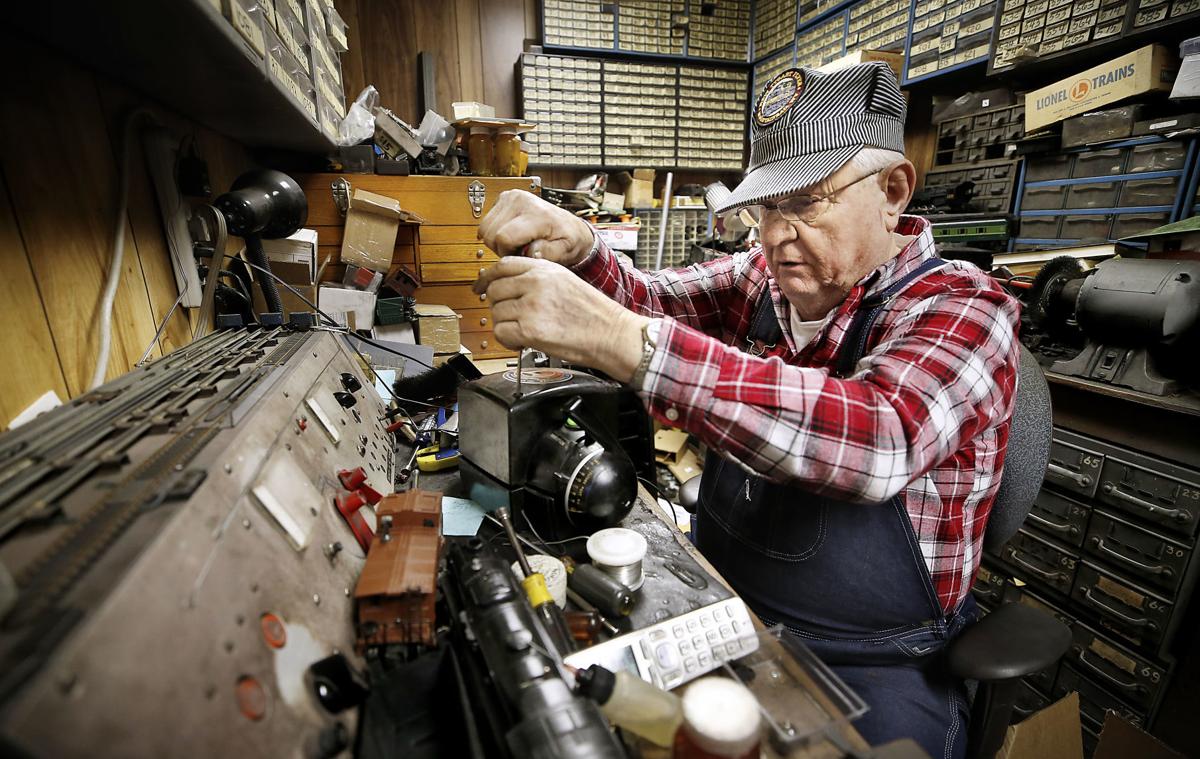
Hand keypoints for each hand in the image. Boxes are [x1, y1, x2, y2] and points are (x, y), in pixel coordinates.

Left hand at [473, 257, 647, 380]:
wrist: (612, 334)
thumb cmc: (594, 313)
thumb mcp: (564, 281)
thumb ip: (536, 278)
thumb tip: (505, 285)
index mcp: (544, 269)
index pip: (502, 266)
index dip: (488, 278)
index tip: (482, 286)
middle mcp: (536, 284)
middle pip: (494, 290)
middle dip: (499, 306)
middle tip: (514, 316)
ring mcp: (532, 307)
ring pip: (496, 313)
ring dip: (506, 325)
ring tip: (527, 330)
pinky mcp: (530, 330)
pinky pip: (502, 333)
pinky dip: (509, 341)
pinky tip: (525, 341)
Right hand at [477, 190, 594, 266]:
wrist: (569, 225)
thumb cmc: (567, 238)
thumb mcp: (565, 250)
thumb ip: (549, 253)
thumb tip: (532, 251)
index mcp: (536, 214)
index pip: (503, 237)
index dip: (508, 252)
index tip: (521, 254)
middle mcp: (520, 200)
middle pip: (490, 234)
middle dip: (501, 248)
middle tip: (519, 249)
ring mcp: (510, 197)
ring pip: (484, 228)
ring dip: (496, 240)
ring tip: (516, 242)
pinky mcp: (503, 198)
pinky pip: (486, 222)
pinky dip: (495, 232)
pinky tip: (511, 234)